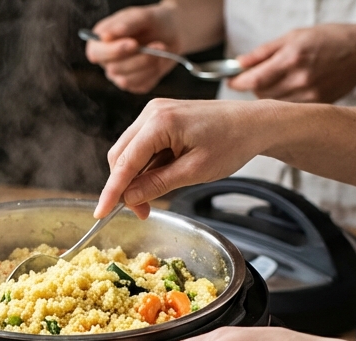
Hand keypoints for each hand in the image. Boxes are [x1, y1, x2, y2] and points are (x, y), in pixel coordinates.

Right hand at [85, 4, 182, 93]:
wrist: (172, 32)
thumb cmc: (153, 21)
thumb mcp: (142, 16)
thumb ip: (126, 24)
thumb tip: (106, 36)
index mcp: (100, 41)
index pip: (96, 53)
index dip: (113, 51)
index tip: (134, 44)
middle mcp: (106, 61)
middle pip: (113, 68)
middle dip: (138, 58)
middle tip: (159, 45)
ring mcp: (119, 75)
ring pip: (126, 80)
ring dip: (148, 65)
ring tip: (161, 49)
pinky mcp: (135, 85)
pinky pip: (141, 85)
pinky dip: (154, 73)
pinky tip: (159, 59)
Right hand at [96, 98, 278, 217]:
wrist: (255, 123)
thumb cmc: (232, 142)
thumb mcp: (195, 171)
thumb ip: (158, 184)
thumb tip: (130, 198)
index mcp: (160, 121)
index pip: (125, 162)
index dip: (112, 191)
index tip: (101, 213)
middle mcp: (152, 112)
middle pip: (121, 156)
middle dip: (125, 186)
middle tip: (142, 212)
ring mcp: (155, 112)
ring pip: (129, 152)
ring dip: (136, 178)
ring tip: (154, 198)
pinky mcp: (161, 117)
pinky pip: (142, 145)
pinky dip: (146, 166)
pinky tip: (161, 178)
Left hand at [228, 24, 355, 102]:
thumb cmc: (329, 39)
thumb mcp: (295, 36)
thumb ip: (264, 52)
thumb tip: (239, 63)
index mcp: (291, 58)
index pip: (253, 80)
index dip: (238, 83)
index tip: (231, 81)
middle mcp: (300, 79)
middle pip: (261, 94)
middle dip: (254, 87)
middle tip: (256, 78)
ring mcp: (310, 95)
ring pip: (275, 104)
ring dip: (269, 95)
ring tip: (278, 81)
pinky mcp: (319, 104)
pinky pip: (291, 108)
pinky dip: (285, 101)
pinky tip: (292, 89)